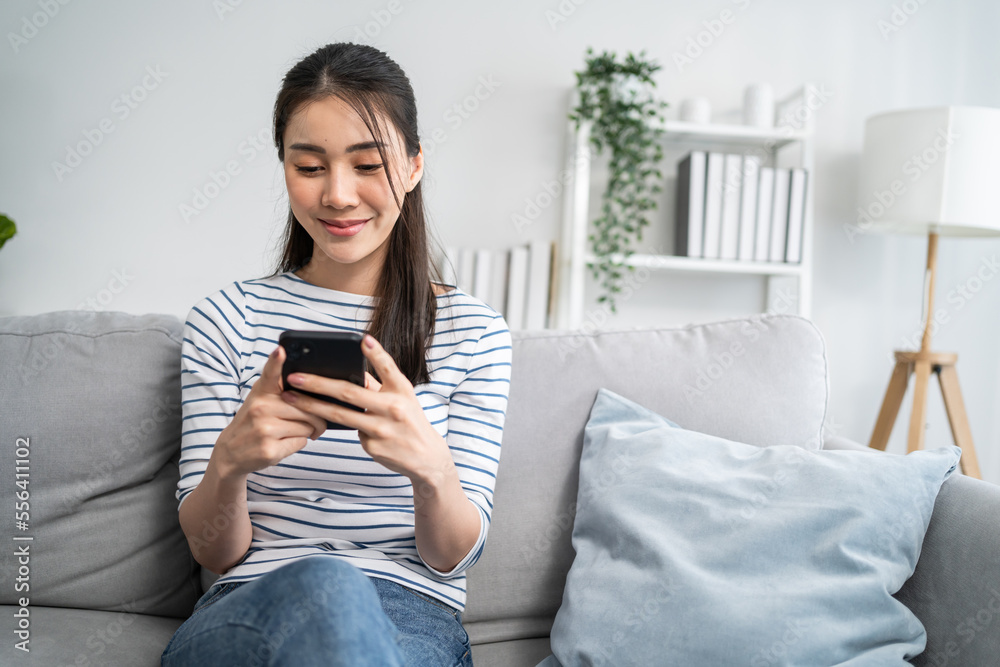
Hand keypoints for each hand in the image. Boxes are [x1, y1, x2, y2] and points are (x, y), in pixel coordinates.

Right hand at [212, 345, 327, 479]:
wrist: (230, 452)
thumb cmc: (252, 422)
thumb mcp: (259, 399)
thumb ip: (278, 387)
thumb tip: (308, 379)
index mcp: (261, 392)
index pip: (270, 373)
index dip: (276, 361)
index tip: (280, 349)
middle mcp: (261, 408)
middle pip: (308, 407)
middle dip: (315, 417)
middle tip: (312, 421)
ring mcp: (265, 429)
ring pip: (308, 425)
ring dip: (308, 430)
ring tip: (293, 431)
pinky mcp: (270, 449)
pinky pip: (302, 442)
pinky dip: (299, 443)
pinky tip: (284, 442)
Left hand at [281, 334, 452, 483]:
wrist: (427, 457)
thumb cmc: (410, 420)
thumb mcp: (402, 398)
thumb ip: (378, 385)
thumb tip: (351, 373)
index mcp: (402, 390)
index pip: (388, 367)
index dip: (376, 353)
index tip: (362, 340)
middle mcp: (393, 408)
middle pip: (349, 393)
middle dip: (318, 383)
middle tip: (294, 377)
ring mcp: (382, 429)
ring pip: (339, 415)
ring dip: (310, 405)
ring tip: (289, 397)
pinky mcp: (373, 446)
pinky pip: (350, 433)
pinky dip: (343, 428)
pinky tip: (342, 428)